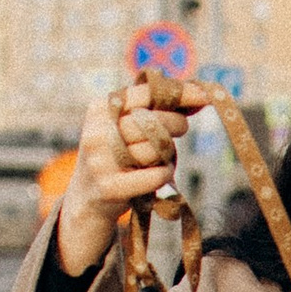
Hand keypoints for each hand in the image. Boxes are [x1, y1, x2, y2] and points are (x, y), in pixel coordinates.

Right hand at [54, 74, 215, 274]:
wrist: (87, 197)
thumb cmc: (118, 155)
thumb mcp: (123, 126)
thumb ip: (152, 109)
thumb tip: (199, 95)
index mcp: (100, 110)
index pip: (144, 94)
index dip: (177, 94)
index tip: (203, 95)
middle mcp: (97, 132)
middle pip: (152, 121)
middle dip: (176, 123)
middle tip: (183, 127)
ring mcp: (101, 161)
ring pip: (155, 149)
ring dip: (167, 153)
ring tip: (159, 157)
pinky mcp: (110, 187)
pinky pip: (155, 176)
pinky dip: (165, 174)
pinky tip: (161, 173)